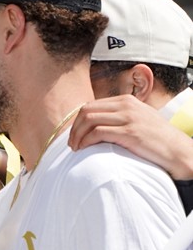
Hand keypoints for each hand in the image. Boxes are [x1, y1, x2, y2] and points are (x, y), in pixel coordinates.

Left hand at [69, 95, 192, 178]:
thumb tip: (93, 124)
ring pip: (89, 120)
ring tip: (76, 148)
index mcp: (126, 100)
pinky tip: (84, 149)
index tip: (74, 136)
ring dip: (77, 135)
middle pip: (86, 111)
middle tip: (72, 144)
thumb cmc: (154, 138)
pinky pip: (97, 132)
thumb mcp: (137, 119)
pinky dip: (86, 141)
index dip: (77, 122)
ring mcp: (128, 117)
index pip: (90, 106)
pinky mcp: (130, 132)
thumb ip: (118, 117)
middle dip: (74, 129)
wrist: (177, 150)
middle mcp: (126, 105)